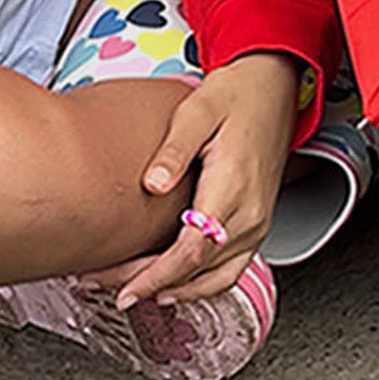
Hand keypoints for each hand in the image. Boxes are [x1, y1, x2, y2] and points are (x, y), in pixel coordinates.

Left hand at [85, 51, 300, 307]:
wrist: (274, 88)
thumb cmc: (237, 96)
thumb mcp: (199, 109)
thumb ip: (175, 149)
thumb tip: (151, 184)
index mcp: (233, 186)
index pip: (192, 251)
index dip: (155, 276)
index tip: (123, 288)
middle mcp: (250, 212)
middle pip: (197, 270)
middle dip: (150, 285)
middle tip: (105, 286)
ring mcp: (257, 222)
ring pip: (215, 277)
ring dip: (174, 291)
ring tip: (132, 292)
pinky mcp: (256, 223)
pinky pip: (230, 269)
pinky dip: (201, 286)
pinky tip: (173, 288)